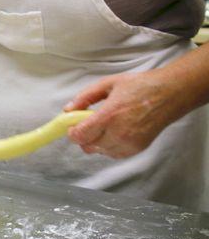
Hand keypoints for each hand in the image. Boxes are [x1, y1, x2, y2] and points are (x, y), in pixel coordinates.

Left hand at [64, 70, 188, 158]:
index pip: (81, 135)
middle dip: (83, 136)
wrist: (169, 95)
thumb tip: (68, 109)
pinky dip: (108, 146)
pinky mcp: (136, 149)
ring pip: (99, 152)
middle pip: (87, 146)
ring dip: (95, 142)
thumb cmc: (140, 86)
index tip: (73, 126)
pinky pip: (112, 154)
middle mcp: (118, 133)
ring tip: (105, 126)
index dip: (72, 132)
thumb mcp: (109, 83)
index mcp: (110, 115)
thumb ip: (85, 97)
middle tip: (88, 124)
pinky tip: (114, 132)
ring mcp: (128, 143)